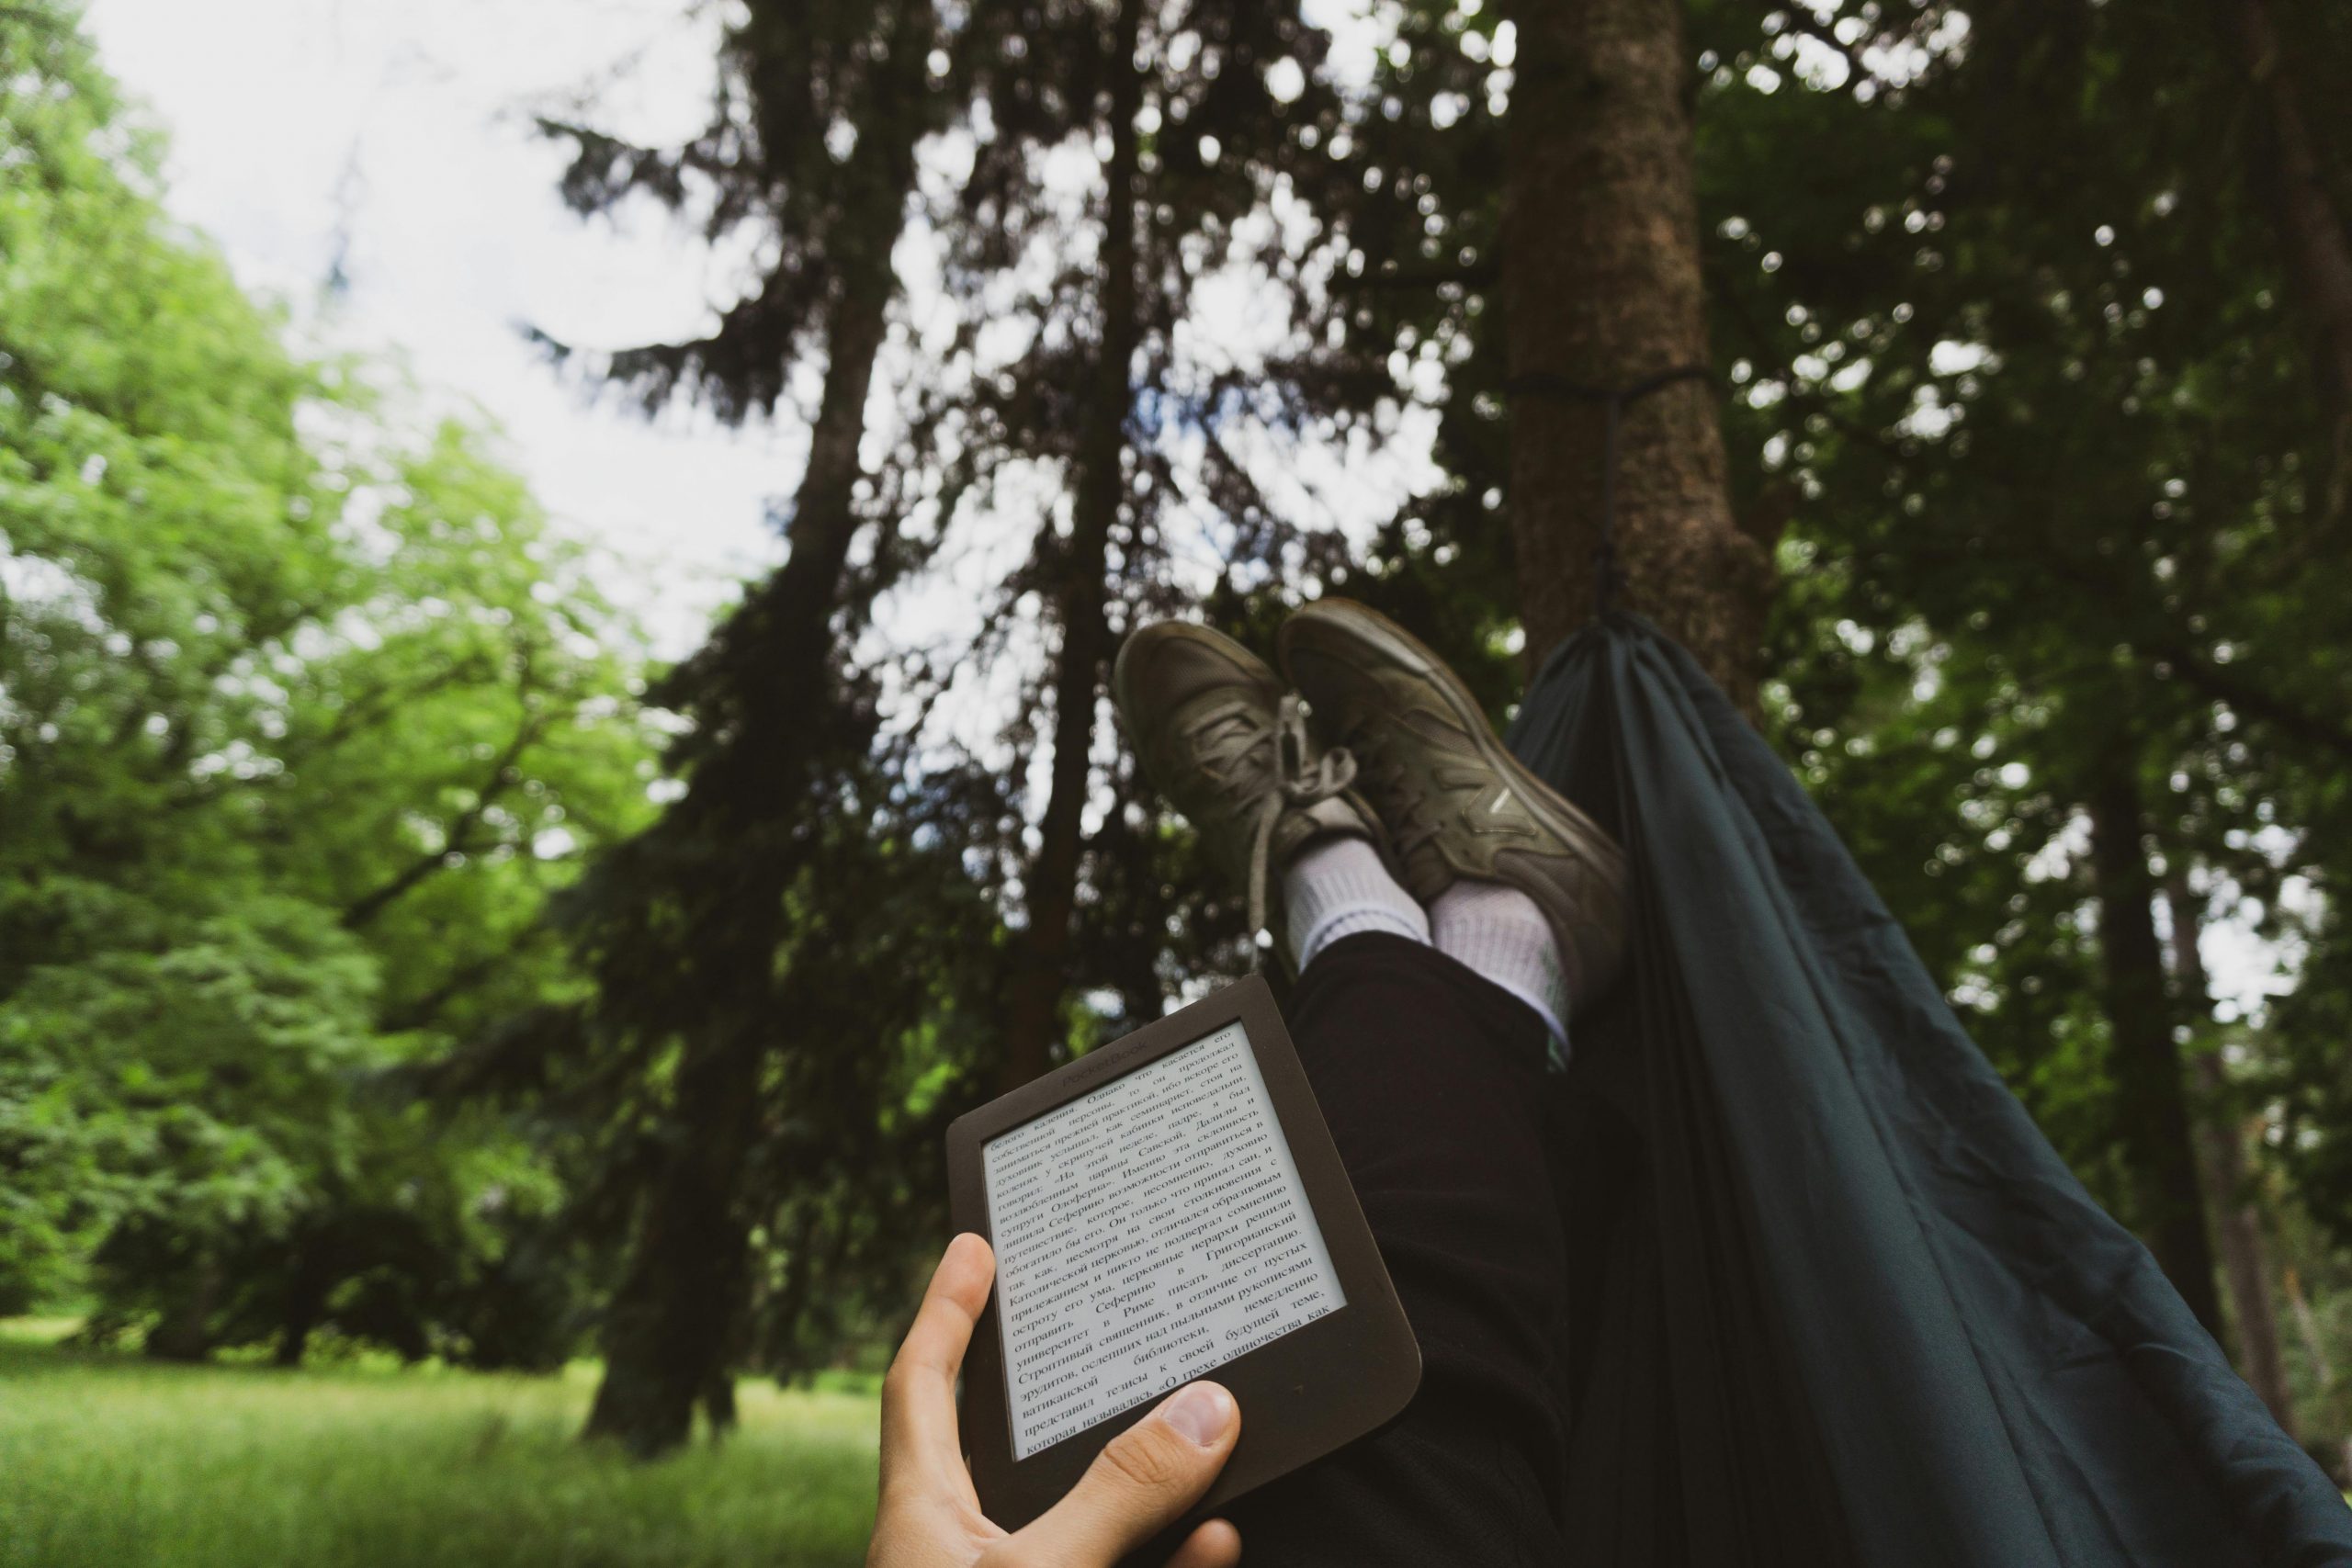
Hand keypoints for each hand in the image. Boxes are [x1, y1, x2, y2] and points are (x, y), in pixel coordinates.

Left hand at [868, 1233, 1243, 1567]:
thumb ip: (1117, 1494)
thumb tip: (1202, 1411)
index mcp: (921, 1517)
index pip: (921, 1385)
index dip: (944, 1311)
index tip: (972, 1248)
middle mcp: (957, 1550)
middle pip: (1006, 1444)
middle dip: (1062, 1386)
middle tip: (1104, 1322)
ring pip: (1084, 1520)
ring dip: (1147, 1485)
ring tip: (1202, 1434)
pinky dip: (1172, 1559)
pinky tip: (1217, 1537)